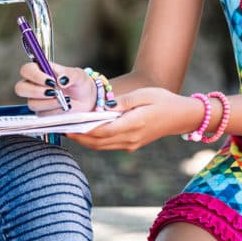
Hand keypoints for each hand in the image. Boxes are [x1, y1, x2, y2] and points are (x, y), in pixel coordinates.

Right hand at [14, 63, 96, 113]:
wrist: (86, 99)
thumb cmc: (79, 83)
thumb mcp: (78, 75)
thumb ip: (70, 75)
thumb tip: (61, 80)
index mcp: (40, 70)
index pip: (27, 70)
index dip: (35, 75)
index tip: (51, 80)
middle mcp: (34, 85)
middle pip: (20, 88)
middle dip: (36, 91)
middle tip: (53, 92)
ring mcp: (36, 100)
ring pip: (32, 103)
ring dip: (49, 102)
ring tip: (64, 100)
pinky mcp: (42, 112)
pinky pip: (42, 114)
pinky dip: (54, 111)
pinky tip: (64, 106)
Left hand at [63, 87, 204, 150]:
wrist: (182, 116)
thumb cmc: (163, 101)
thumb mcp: (144, 94)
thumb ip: (123, 101)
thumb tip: (104, 105)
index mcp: (133, 125)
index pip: (103, 131)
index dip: (83, 130)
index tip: (68, 124)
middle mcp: (130, 138)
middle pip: (98, 141)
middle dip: (78, 136)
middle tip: (60, 128)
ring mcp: (131, 144)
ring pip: (101, 146)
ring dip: (83, 140)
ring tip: (67, 130)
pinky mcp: (131, 145)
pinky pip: (108, 145)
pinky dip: (94, 141)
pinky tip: (83, 132)